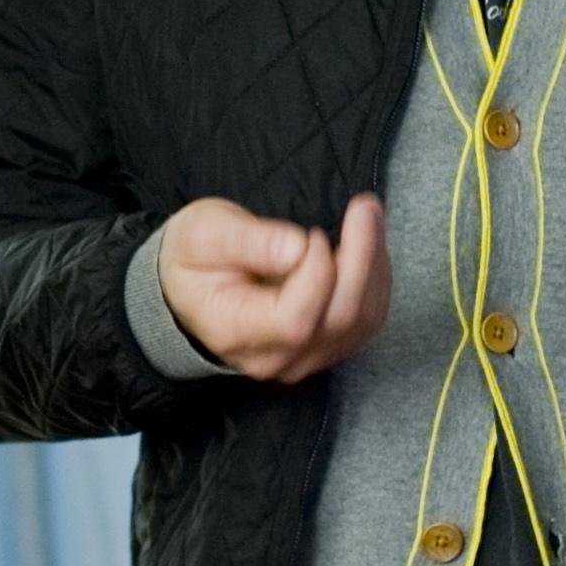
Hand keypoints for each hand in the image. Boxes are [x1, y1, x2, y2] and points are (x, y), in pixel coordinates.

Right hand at [157, 192, 391, 383]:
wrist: (190, 289)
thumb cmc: (193, 258)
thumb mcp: (203, 235)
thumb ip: (247, 242)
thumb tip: (298, 247)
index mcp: (234, 332)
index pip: (294, 319)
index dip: (317, 275)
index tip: (312, 232)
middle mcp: (273, 358)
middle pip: (338, 319)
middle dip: (362, 258)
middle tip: (364, 206)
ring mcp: (303, 359)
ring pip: (362, 321)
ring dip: (374, 265)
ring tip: (368, 216)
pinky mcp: (326, 349)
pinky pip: (367, 320)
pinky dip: (375, 279)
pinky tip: (367, 244)